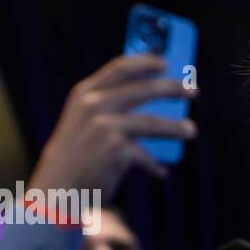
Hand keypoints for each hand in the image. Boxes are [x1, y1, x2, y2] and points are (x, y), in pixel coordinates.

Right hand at [29, 54, 196, 196]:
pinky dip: (154, 165)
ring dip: (175, 127)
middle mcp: (94, 104)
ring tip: (191, 131)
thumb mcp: (83, 123)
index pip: (120, 67)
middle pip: (144, 89)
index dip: (146, 62)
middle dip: (172, 88)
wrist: (57, 188)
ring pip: (152, 122)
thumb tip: (155, 104)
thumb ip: (109, 108)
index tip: (166, 61)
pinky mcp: (117, 149)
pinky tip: (160, 172)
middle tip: (192, 91)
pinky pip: (146, 155)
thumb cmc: (75, 156)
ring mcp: (105, 125)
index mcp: (85, 93)